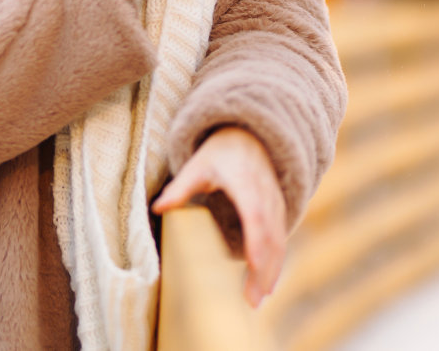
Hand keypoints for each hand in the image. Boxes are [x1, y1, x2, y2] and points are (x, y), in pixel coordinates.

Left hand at [152, 126, 285, 307]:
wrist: (248, 136)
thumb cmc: (220, 152)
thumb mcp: (198, 165)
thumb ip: (181, 187)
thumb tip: (158, 207)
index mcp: (245, 182)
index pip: (255, 214)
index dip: (256, 240)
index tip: (252, 265)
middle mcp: (265, 194)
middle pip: (270, 236)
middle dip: (264, 269)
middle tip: (252, 301)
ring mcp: (275, 203)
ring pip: (279, 241)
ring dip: (272, 272)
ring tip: (257, 300)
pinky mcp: (278, 211)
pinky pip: (281, 239)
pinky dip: (276, 263)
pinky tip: (266, 285)